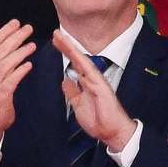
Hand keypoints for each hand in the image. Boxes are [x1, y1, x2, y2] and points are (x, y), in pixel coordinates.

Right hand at [0, 19, 35, 146]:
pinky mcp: (1, 94)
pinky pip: (11, 80)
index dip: (4, 31)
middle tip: (28, 28)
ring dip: (20, 53)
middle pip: (1, 50)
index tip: (16, 22)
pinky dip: (20, 71)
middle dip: (15, 37)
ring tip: (32, 46)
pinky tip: (29, 65)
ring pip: (6, 63)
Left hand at [52, 30, 136, 151]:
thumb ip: (73, 93)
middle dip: (66, 46)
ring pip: (83, 61)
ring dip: (72, 49)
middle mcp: (92, 79)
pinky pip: (90, 71)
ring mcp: (97, 81)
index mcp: (87, 83)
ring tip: (62, 38)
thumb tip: (66, 81)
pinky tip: (74, 53)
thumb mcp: (78, 106)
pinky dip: (82, 62)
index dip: (65, 53)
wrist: (112, 132)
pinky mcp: (101, 87)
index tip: (56, 43)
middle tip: (55, 34)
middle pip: (77, 59)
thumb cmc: (98, 120)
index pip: (74, 65)